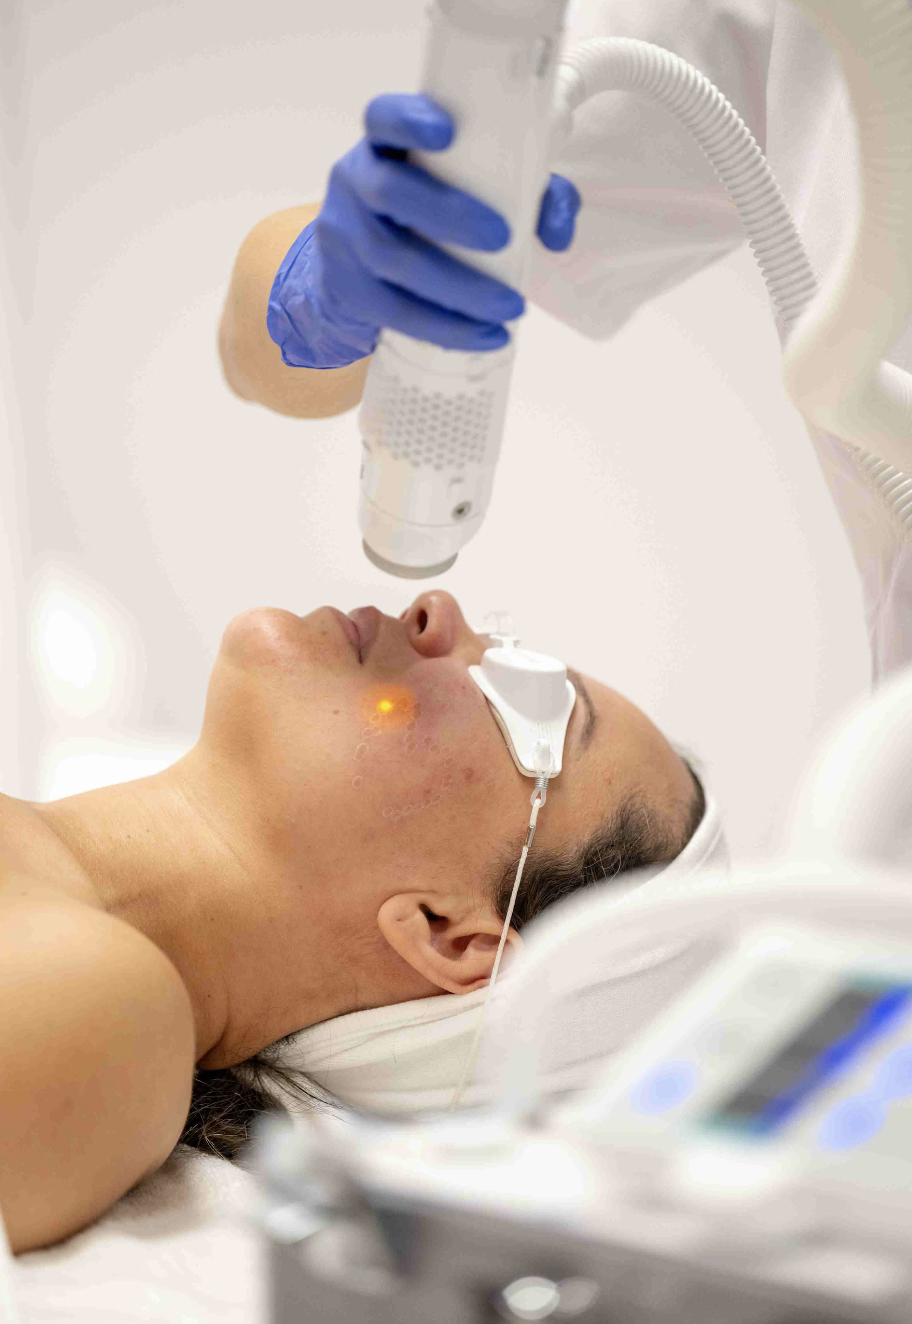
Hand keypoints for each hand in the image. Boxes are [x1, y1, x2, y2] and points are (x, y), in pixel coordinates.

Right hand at [267, 92, 580, 368]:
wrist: (363, 269)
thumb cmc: (432, 214)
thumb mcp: (475, 190)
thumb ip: (530, 196)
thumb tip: (559, 233)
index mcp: (386, 144)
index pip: (383, 117)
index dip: (408, 120)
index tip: (447, 131)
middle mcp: (355, 180)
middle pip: (389, 192)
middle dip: (447, 215)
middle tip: (502, 238)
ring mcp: (344, 235)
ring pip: (393, 260)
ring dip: (459, 288)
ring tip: (510, 307)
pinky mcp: (346, 287)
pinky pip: (394, 311)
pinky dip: (446, 328)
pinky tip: (485, 336)